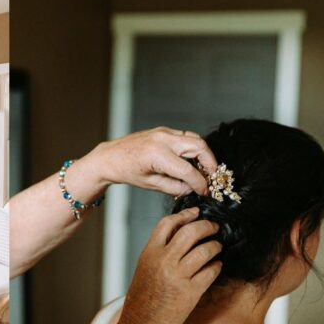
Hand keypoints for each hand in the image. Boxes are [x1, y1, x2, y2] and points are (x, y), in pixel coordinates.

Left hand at [88, 127, 218, 196]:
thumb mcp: (151, 185)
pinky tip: (192, 162)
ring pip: (195, 139)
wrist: (110, 157)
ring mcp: (164, 132)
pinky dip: (193, 149)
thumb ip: (175, 187)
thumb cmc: (127, 171)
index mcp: (157, 155)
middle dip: (210, 164)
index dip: (200, 183)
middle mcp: (163, 139)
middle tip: (212, 178)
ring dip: (204, 155)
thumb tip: (193, 188)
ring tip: (204, 171)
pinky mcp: (164, 131)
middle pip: (199, 147)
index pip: (188, 170)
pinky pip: (186, 137)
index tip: (205, 192)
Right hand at [118, 207, 222, 323]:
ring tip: (217, 247)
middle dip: (206, 226)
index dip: (185, 214)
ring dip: (215, 246)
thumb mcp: (145, 267)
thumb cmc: (142, 298)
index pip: (168, 223)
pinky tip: (217, 266)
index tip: (196, 212)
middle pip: (191, 232)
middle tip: (214, 227)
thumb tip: (181, 232)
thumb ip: (160, 250)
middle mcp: (163, 262)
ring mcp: (178, 277)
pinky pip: (210, 271)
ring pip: (205, 250)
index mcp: (149, 253)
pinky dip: (217, 266)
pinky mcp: (190, 292)